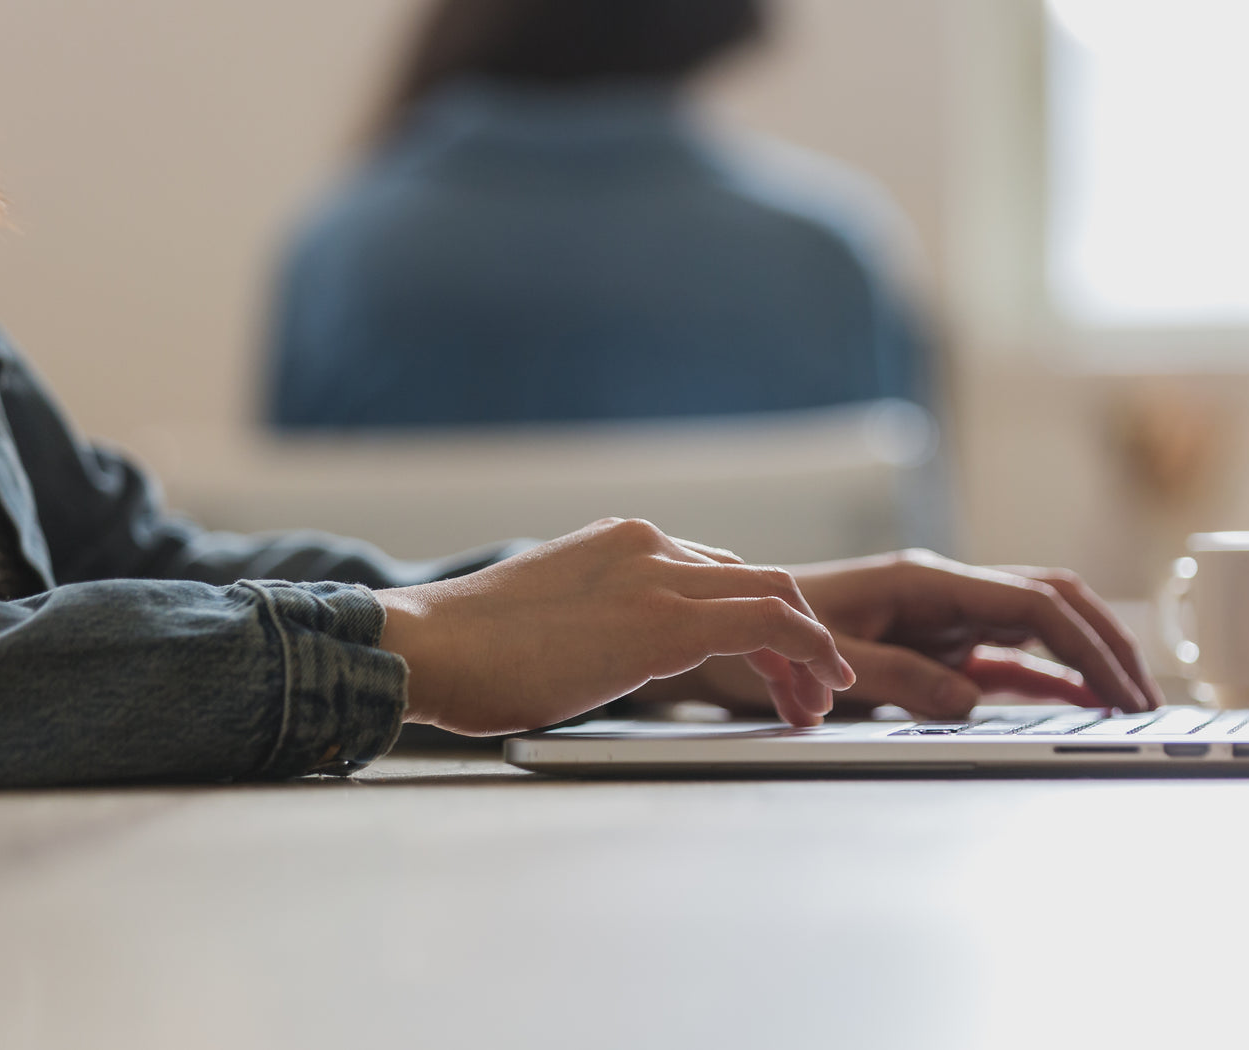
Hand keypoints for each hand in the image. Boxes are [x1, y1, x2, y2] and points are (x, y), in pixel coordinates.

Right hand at [374, 518, 855, 734]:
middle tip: (810, 692)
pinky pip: (768, 621)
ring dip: (810, 650)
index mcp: (621, 544)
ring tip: (821, 704)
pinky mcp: (665, 622)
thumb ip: (602, 623)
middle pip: (753, 579)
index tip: (769, 670)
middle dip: (794, 635)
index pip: (714, 573)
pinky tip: (821, 688)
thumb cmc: (471, 652)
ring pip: (776, 594)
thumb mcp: (552, 620)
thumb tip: (617, 658)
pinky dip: (808, 650)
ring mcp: (659, 576)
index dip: (754, 622)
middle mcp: (648, 546)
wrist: (428, 646)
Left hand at [644, 550, 1162, 719]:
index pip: (1029, 603)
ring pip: (1036, 625)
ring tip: (1125, 703)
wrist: (720, 631)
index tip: (1119, 685)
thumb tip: (970, 703)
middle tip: (1142, 696)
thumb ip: (900, 679)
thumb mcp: (828, 661)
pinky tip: (1076, 701)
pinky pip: (1003, 655)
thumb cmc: (763, 638)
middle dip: (1103, 642)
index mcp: (924, 579)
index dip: (1084, 642)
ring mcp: (941, 616)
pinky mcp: (933, 643)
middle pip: (1049, 601)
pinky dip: (1045, 675)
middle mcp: (942, 589)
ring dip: (1082, 658)